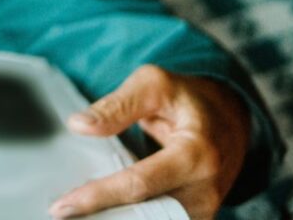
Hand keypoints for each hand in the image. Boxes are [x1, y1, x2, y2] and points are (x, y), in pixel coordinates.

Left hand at [50, 65, 251, 218]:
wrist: (230, 121)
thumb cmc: (187, 100)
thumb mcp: (154, 85)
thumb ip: (118, 105)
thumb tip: (79, 126)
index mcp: (196, 154)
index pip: (140, 184)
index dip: (98, 197)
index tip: (62, 206)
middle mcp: (205, 190)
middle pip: (145, 216)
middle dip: (104, 218)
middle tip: (62, 216)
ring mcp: (204, 210)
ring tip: (79, 218)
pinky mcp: (198, 219)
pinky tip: (105, 215)